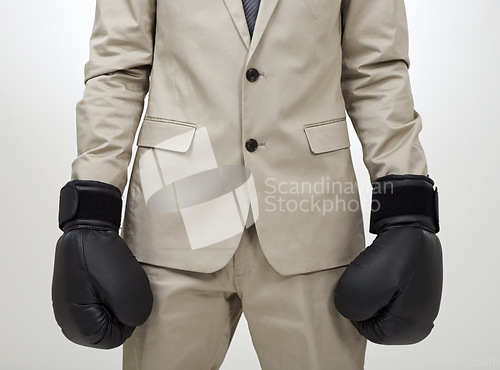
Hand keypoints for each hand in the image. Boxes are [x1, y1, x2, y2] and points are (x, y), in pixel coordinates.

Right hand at [51, 180, 152, 348]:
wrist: (87, 228)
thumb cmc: (104, 257)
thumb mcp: (131, 291)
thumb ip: (135, 316)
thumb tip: (132, 319)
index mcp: (78, 326)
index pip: (114, 339)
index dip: (128, 318)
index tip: (127, 294)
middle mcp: (67, 320)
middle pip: (106, 329)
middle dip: (119, 310)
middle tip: (121, 285)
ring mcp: (66, 306)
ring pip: (102, 314)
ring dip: (114, 299)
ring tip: (114, 279)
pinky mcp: (70, 293)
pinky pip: (94, 302)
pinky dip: (105, 291)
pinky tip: (107, 276)